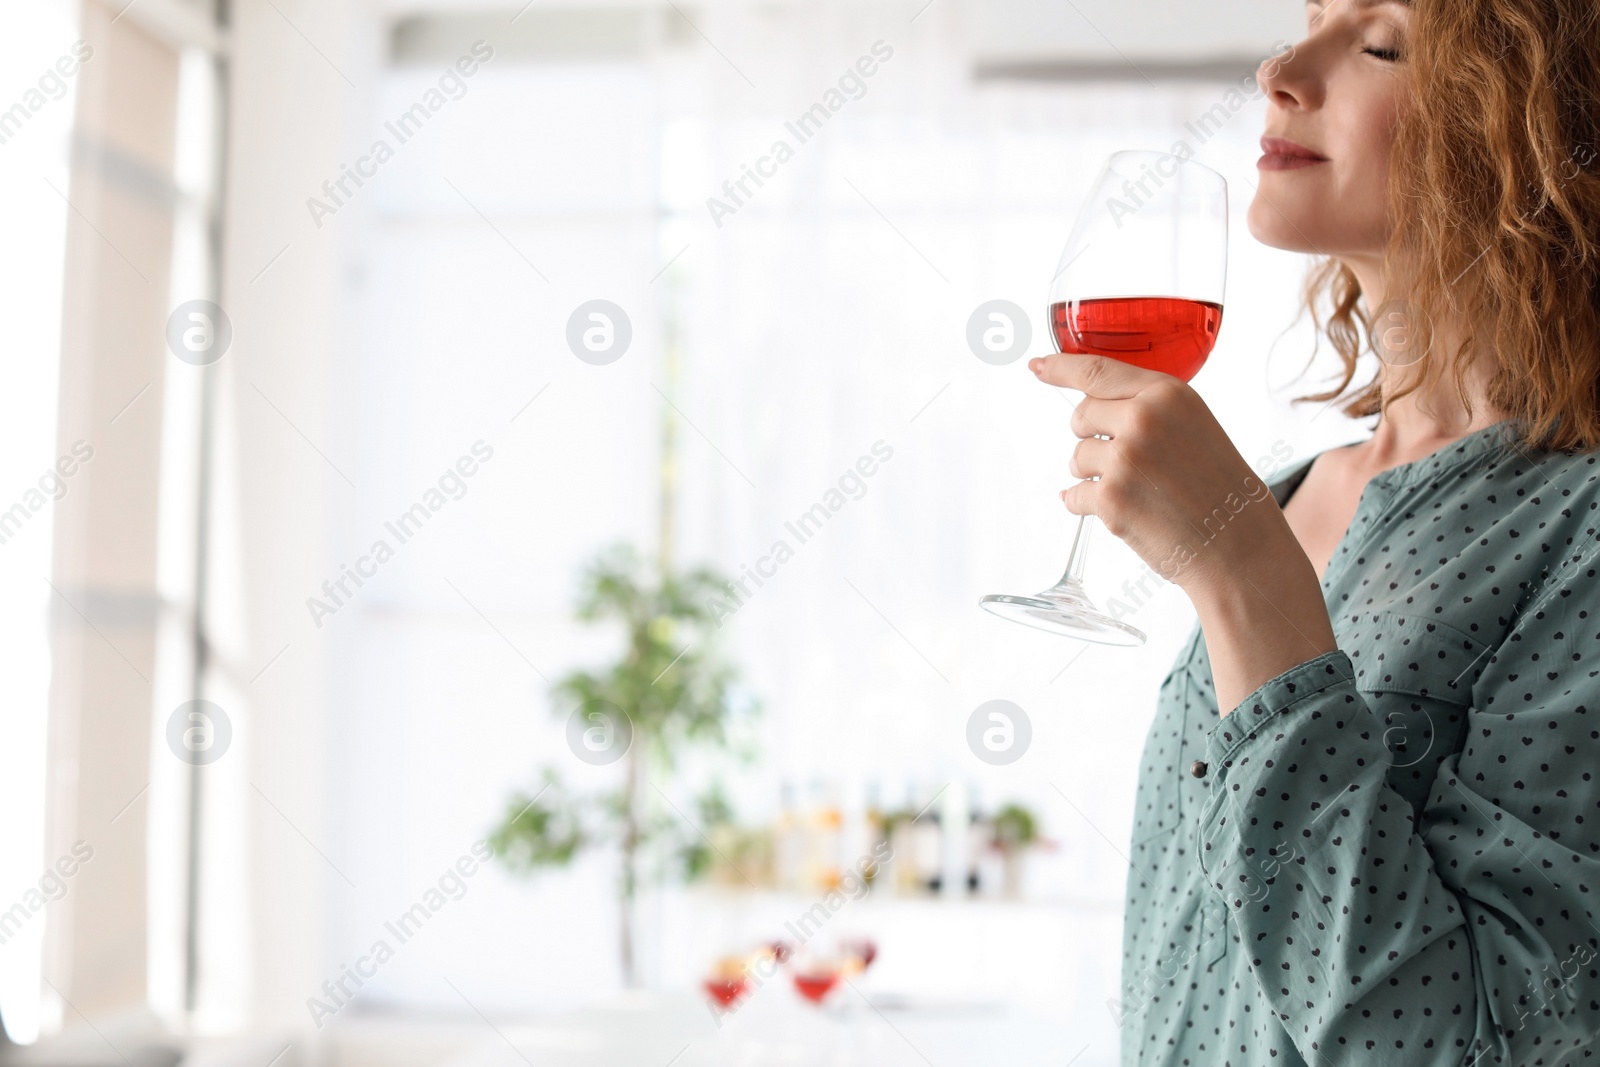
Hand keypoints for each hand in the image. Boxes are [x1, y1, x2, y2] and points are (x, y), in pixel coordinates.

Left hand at [1028, 352, 1335, 711]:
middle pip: (1080, 416)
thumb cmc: (1218, 488)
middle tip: (1129, 463)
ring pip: (1076, 458)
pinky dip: (1088, 506)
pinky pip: (1072, 495)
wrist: (1237, 544)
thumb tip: (1091, 405)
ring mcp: (1123, 458)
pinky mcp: (1109, 498)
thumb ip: (1149, 407)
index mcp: (1167, 393)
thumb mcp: (1194, 425)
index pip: (1095, 370)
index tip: (1037, 366)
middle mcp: (1143, 418)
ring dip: (1095, 475)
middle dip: (1092, 437)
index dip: (1059, 368)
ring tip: (1139, 492)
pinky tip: (1126, 513)